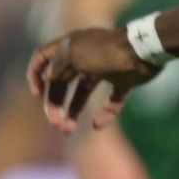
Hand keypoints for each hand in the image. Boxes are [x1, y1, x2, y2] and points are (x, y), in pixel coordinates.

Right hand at [27, 27, 153, 133]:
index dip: (35, 76)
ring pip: (83, 94)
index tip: (37, 95)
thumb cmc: (106, 51)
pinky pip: (112, 101)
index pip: (43, 58)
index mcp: (69, 47)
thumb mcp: (74, 55)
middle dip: (55, 104)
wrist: (144, 51)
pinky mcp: (123, 81)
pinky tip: (98, 125)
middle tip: (56, 124)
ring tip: (68, 130)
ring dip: (74, 112)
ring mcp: (105, 70)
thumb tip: (46, 78)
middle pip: (62, 82)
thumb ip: (57, 67)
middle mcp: (84, 57)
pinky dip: (105, 113)